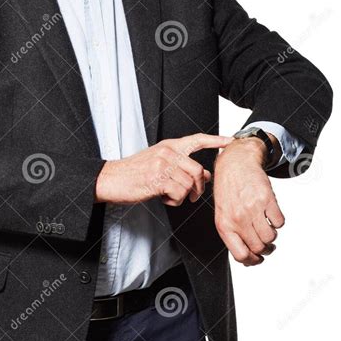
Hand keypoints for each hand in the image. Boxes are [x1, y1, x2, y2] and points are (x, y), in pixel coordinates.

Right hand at [94, 134, 233, 205]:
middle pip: (198, 170)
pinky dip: (173, 200)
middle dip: (199, 187)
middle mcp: (167, 152)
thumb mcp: (158, 164)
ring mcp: (162, 165)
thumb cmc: (134, 173)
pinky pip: (179, 193)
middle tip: (192, 196)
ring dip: (183, 196)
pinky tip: (162, 197)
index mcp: (168, 146)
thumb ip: (180, 166)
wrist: (111, 178)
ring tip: (169, 195)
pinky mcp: (158, 179)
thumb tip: (205, 174)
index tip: (229, 141)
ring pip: (189, 184)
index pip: (196, 139)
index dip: (215, 140)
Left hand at [213, 137, 284, 266]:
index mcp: (224, 225)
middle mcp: (237, 218)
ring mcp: (252, 208)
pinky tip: (270, 214)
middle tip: (267, 244)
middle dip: (266, 249)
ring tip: (267, 227)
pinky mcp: (266, 199)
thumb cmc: (228, 190)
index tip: (258, 258)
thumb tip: (248, 259)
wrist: (235, 164)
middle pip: (259, 248)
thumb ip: (233, 236)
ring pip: (271, 237)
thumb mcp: (223, 214)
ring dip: (272, 236)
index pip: (241, 255)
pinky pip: (279, 222)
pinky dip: (278, 222)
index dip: (253, 261)